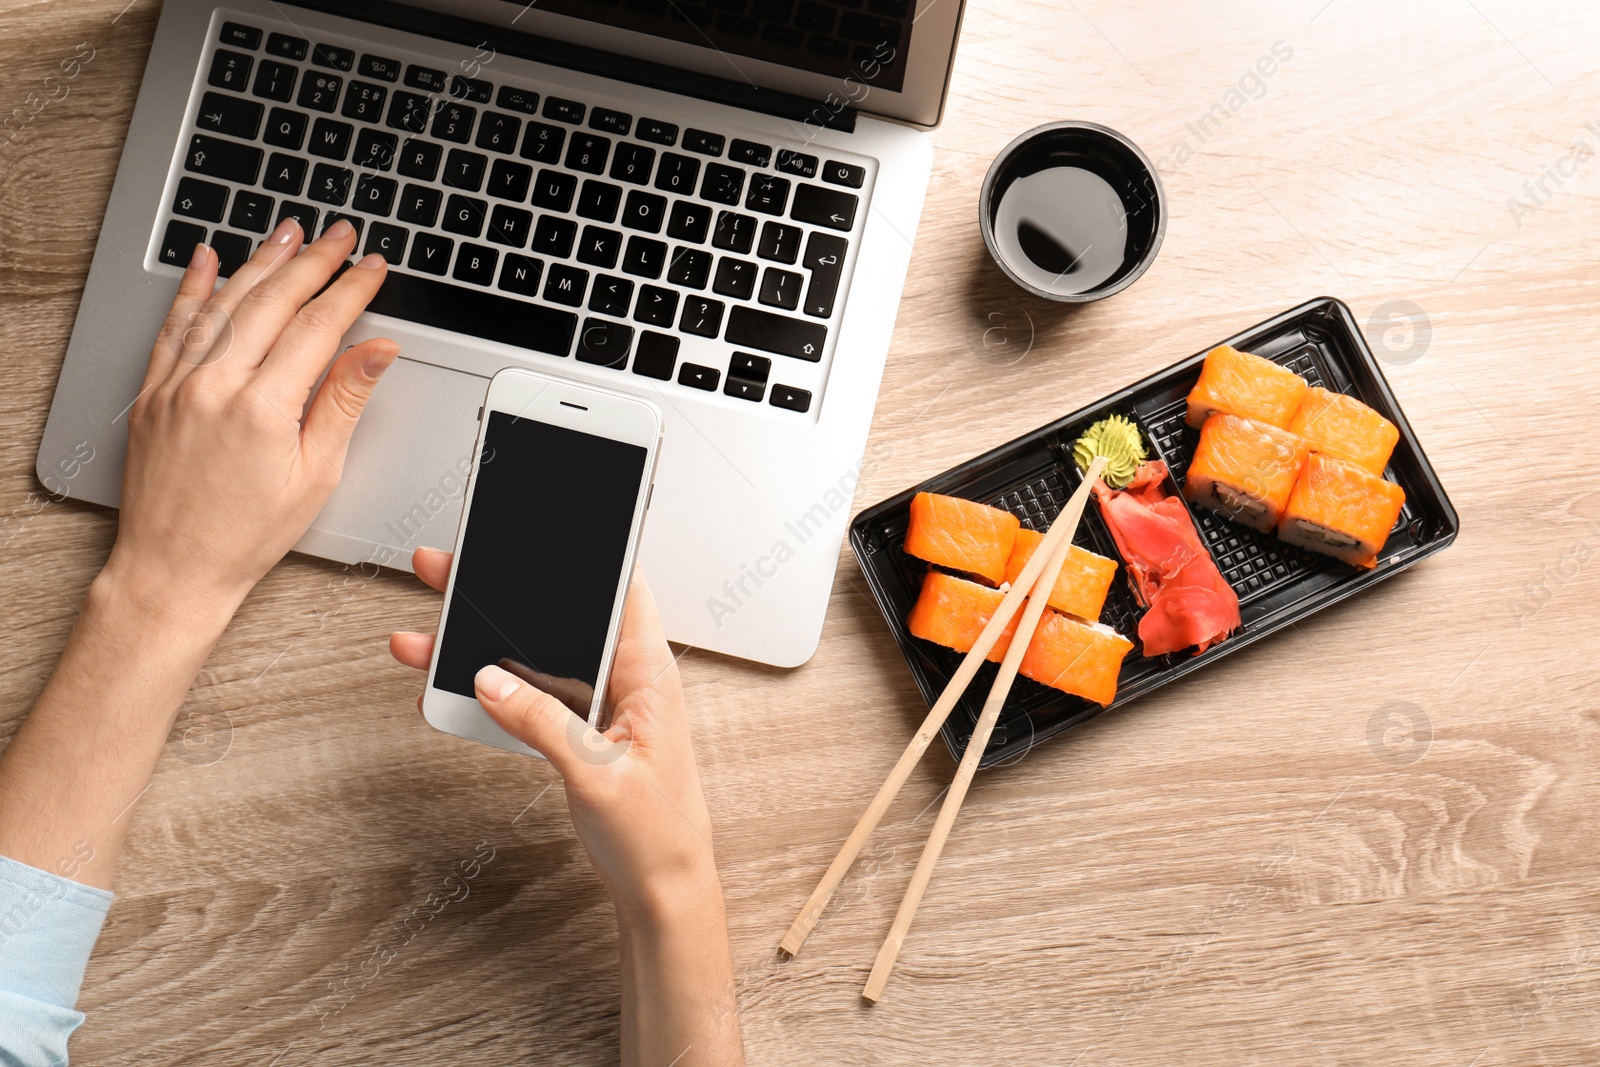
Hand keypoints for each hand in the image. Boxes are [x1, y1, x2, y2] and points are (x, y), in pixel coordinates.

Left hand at [105, 218, 397, 618]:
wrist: (174, 568)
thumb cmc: (247, 534)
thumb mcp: (316, 474)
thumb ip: (344, 401)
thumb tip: (377, 350)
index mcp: (263, 409)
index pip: (318, 327)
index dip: (351, 291)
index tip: (373, 269)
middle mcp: (214, 387)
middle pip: (272, 303)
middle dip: (313, 262)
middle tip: (341, 237)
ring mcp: (176, 385)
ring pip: (223, 303)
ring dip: (260, 262)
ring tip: (289, 233)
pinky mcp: (152, 393)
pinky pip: (174, 326)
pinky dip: (193, 288)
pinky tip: (208, 260)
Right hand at [390, 550, 743, 1063]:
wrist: (662, 889)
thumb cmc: (658, 833)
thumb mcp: (598, 775)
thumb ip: (543, 724)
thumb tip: (491, 680)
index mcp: (648, 673)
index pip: (620, 588)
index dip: (583, 552)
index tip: (536, 526)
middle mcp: (625, 678)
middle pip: (560, 613)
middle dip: (503, 591)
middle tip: (447, 569)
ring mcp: (599, 703)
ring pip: (535, 654)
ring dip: (482, 643)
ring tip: (426, 631)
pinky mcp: (578, 729)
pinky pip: (528, 694)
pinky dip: (489, 687)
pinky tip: (448, 685)